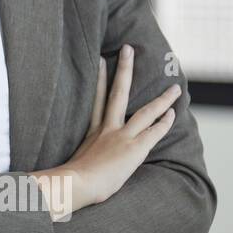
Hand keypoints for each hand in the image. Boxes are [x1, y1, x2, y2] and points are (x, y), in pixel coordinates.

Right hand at [62, 44, 179, 208]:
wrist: (76, 184)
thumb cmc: (69, 181)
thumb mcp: (68, 164)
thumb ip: (72, 160)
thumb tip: (58, 171)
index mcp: (92, 132)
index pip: (97, 100)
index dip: (100, 80)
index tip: (102, 61)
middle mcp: (107, 129)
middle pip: (117, 93)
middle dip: (124, 69)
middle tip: (129, 49)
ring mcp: (122, 137)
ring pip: (146, 112)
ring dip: (162, 99)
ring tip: (175, 88)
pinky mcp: (135, 148)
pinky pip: (154, 132)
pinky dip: (165, 122)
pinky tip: (173, 113)